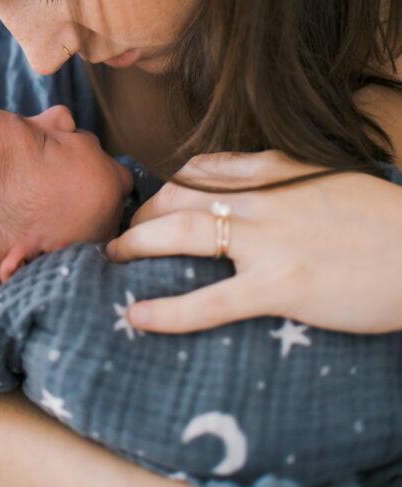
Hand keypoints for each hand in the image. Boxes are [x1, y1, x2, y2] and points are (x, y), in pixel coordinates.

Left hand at [105, 150, 401, 333]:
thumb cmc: (385, 221)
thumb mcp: (329, 180)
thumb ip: (284, 179)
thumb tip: (246, 184)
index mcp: (276, 169)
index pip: (201, 167)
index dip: (166, 185)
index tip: (151, 202)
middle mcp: (263, 197)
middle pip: (178, 196)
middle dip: (142, 214)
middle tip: (123, 236)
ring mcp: (270, 241)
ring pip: (181, 233)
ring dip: (137, 245)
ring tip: (112, 259)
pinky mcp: (281, 285)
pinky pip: (210, 300)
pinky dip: (168, 311)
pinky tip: (137, 318)